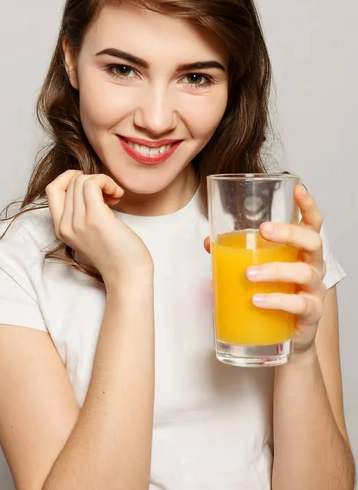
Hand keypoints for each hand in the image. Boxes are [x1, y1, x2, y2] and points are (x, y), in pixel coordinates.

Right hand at [46, 171, 152, 290]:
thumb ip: (80, 212)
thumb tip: (85, 183)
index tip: (91, 185)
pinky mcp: (95, 219)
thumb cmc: (116, 252)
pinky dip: (106, 182)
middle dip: (93, 180)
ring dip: (102, 181)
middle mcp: (65, 226)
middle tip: (109, 195)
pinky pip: (92, 183)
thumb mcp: (88, 232)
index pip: (52, 189)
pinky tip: (117, 195)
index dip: (70, 178)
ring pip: (81, 180)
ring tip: (114, 196)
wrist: (128, 274)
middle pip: (71, 182)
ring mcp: (78, 222)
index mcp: (61, 229)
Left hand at [204, 184, 326, 355]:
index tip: (297, 188)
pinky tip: (257, 300)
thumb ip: (236, 253)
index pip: (313, 222)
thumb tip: (208, 241)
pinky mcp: (310, 313)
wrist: (288, 335)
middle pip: (312, 240)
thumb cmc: (275, 292)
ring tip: (249, 274)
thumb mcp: (258, 268)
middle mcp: (313, 265)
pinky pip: (298, 305)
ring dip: (274, 270)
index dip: (308, 205)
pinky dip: (276, 301)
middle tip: (264, 230)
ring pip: (303, 272)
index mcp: (301, 250)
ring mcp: (314, 289)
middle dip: (289, 232)